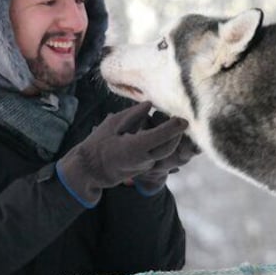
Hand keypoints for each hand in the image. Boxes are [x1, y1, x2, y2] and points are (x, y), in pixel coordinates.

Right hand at [56, 102, 187, 206]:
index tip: (183, 118)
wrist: (92, 169)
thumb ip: (132, 115)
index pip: (159, 137)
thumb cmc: (99, 143)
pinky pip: (158, 155)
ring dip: (172, 140)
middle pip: (168, 148)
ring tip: (176, 125)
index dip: (173, 127)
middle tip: (183, 121)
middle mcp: (142, 159)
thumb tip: (149, 104)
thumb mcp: (112, 124)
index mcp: (133, 147)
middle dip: (178, 135)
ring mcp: (144, 166)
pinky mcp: (145, 168)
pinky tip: (166, 133)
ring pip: (165, 153)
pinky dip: (164, 144)